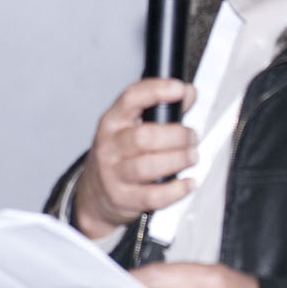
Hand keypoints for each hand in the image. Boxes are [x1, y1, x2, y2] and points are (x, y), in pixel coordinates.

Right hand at [72, 78, 198, 238]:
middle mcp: (110, 146)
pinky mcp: (123, 198)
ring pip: (148, 166)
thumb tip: (188, 93)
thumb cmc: (119, 156)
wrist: (95, 194)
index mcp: (113, 121)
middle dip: (177, 136)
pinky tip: (187, 183)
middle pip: (144, 137)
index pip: (131, 98)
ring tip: (191, 157)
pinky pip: (153, 196)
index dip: (157, 91)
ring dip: (178, 160)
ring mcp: (114, 173)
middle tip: (192, 137)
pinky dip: (176, 190)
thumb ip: (162, 109)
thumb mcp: (131, 126)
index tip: (179, 89)